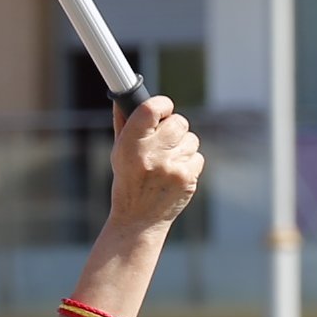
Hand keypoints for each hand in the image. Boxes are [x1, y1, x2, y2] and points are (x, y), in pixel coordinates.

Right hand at [107, 96, 203, 232]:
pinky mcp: (187, 178)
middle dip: (174, 127)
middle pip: (178, 121)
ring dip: (182, 146)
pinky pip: (197, 156)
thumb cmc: (128, 181)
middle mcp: (151, 154)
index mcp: (130, 144)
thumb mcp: (118, 152)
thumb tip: (124, 98)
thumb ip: (124, 123)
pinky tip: (175, 174)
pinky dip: (189, 163)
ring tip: (167, 162)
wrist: (138, 219)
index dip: (162, 105)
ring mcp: (171, 167)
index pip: (151, 108)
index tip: (163, 107)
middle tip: (164, 139)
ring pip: (191, 139)